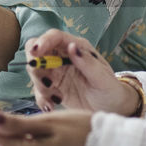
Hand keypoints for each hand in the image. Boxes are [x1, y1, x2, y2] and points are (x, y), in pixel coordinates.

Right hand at [25, 31, 139, 114]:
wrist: (111, 108)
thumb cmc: (110, 89)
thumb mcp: (102, 77)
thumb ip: (87, 62)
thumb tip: (71, 47)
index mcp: (76, 48)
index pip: (54, 37)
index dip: (43, 41)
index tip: (36, 52)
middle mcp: (62, 57)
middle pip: (37, 51)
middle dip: (36, 64)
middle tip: (46, 81)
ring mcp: (55, 73)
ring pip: (35, 72)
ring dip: (40, 85)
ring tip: (57, 98)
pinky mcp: (52, 89)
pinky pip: (38, 91)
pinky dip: (41, 99)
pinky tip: (51, 106)